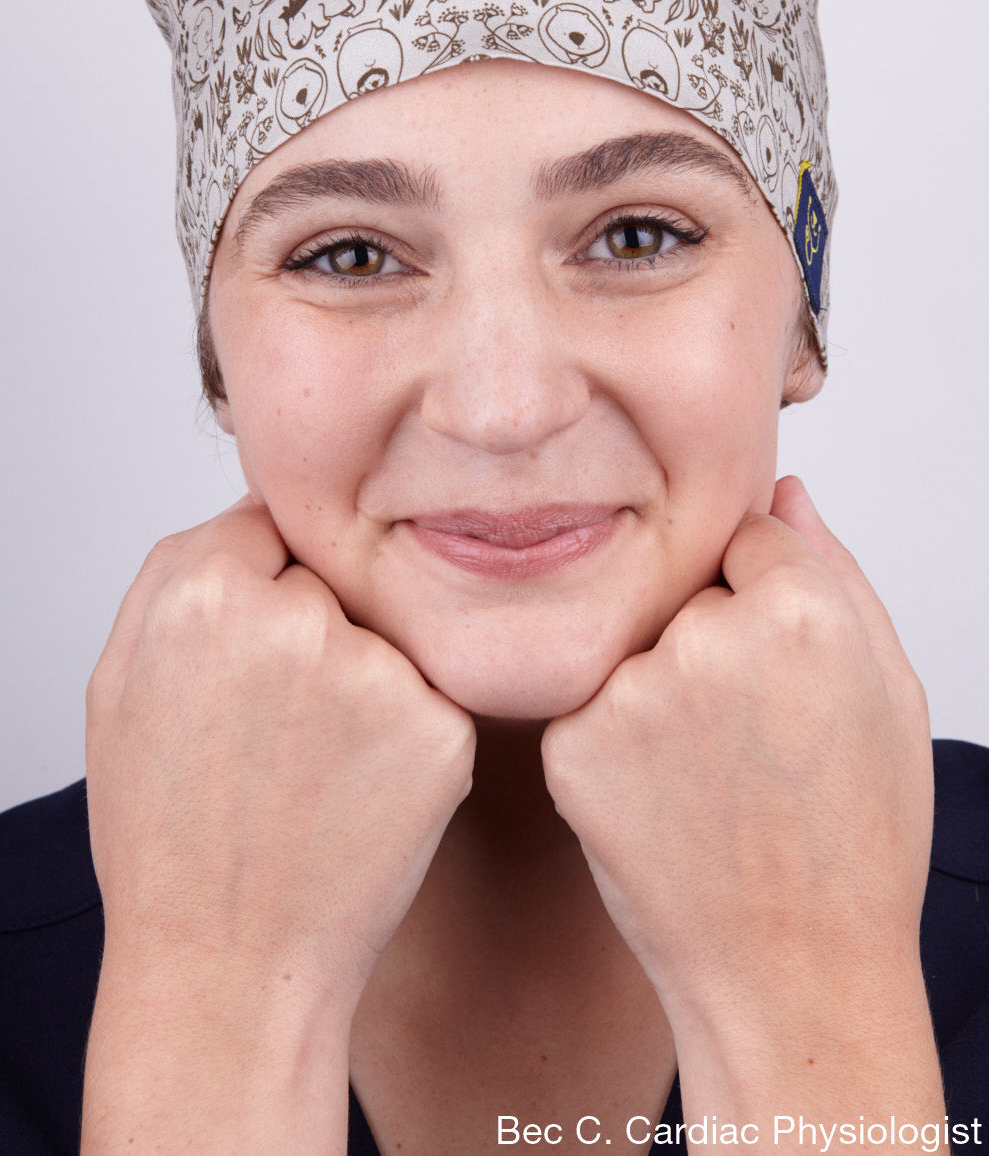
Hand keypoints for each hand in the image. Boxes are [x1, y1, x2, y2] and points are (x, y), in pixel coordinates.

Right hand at [83, 497, 473, 1150]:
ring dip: (361, 678)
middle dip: (312, 627)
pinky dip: (403, 731)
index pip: (265, 529)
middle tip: (277, 727)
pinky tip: (358, 792)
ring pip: (380, 634)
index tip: (253, 650)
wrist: (228, 969)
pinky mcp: (442, 728)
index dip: (257, 592)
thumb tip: (251, 512)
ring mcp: (377, 674)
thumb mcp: (119, 685)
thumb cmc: (167, 834)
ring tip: (311, 768)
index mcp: (203, 595)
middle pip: (328, 577)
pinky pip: (426, 692)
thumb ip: (175, 575)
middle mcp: (297, 620)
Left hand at [541, 478, 939, 1115]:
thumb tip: (783, 489)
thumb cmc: (857, 841)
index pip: (750, 540)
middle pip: (687, 594)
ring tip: (709, 781)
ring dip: (657, 692)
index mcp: (801, 610)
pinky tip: (662, 804)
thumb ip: (837, 572)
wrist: (793, 975)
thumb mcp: (891, 694)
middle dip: (706, 643)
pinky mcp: (574, 746)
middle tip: (747, 743)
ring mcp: (632, 693)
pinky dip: (614, 744)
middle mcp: (708, 637)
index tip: (778, 675)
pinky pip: (590, 707)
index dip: (765, 606)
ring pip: (635, 648)